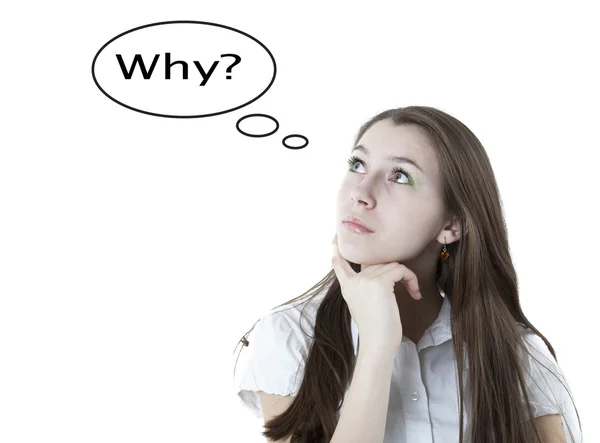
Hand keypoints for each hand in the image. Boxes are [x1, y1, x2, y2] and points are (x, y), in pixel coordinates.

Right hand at [331, 233, 421, 351]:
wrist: (378, 343)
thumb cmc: (376, 329)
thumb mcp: (363, 304)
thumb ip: (365, 286)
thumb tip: (379, 271)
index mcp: (347, 286)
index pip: (339, 262)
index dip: (338, 249)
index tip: (335, 237)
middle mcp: (354, 280)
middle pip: (377, 261)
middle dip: (395, 271)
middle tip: (410, 286)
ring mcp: (365, 280)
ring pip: (391, 264)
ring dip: (406, 276)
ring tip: (413, 292)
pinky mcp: (379, 283)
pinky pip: (400, 270)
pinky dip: (411, 279)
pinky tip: (415, 293)